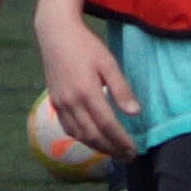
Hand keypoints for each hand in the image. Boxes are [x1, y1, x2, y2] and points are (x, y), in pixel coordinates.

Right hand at [37, 11, 139, 159]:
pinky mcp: (54, 102)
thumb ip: (121, 89)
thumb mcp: (108, 63)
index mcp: (87, 92)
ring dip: (98, 147)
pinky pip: (68, 128)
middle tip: (128, 157)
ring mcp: (61, 104)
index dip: (121, 141)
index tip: (134, 150)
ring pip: (80, 135)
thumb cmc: (86, 45)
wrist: (56, 34)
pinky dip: (82, 139)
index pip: (107, 125)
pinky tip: (92, 139)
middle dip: (112, 149)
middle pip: (93, 135)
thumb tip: (135, 113)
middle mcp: (72, 103)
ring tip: (114, 152)